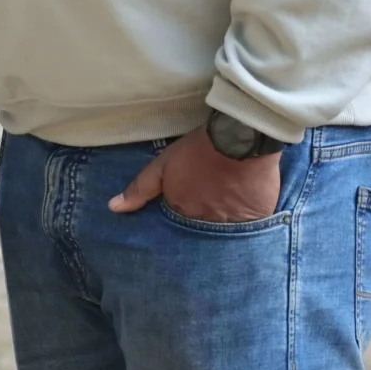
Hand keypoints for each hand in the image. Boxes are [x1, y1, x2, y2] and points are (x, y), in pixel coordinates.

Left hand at [109, 125, 283, 222]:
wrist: (240, 138)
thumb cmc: (198, 149)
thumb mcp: (163, 164)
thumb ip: (140, 188)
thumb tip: (114, 208)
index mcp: (180, 210)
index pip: (176, 224)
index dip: (181, 214)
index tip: (187, 206)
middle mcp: (204, 222)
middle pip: (200, 229)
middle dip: (201, 222)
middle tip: (209, 205)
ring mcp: (231, 223)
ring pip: (224, 231)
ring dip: (224, 222)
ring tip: (227, 207)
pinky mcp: (256, 219)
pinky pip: (250, 229)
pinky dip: (247, 222)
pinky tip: (246, 209)